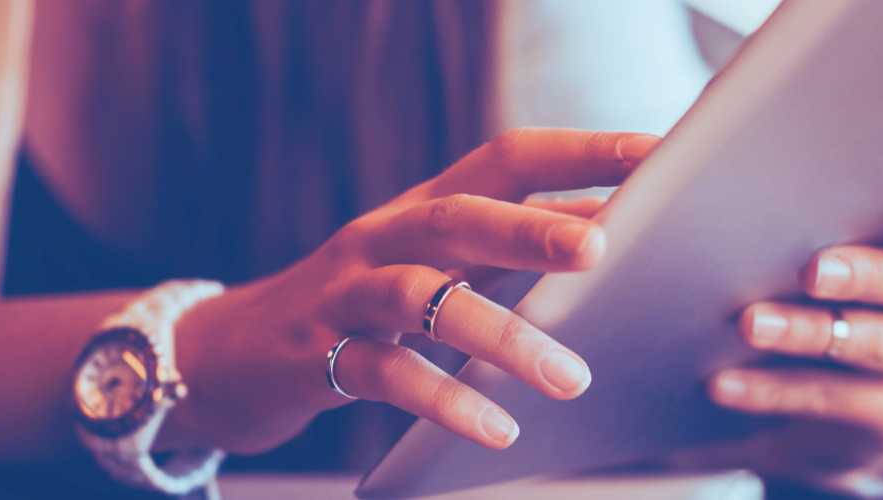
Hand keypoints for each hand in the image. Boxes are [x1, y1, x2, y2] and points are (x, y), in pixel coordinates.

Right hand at [158, 128, 659, 453]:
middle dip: (531, 227)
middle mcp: (385, 236)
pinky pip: (385, 374)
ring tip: (569, 376)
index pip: (507, 159)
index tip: (652, 154)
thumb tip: (611, 237)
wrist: (230, 354)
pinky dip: (443, 400)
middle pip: (457, 214)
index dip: (577, 152)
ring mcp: (345, 293)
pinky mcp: (317, 355)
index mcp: (426, 207)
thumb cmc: (359, 307)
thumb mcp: (432, 267)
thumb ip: (506, 252)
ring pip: (420, 297)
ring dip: (500, 334)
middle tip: (601, 247)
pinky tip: (496, 428)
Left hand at [685, 188, 882, 479]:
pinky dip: (774, 389)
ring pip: (880, 345)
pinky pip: (838, 402)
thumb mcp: (835, 216)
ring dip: (810, 332)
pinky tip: (725, 380)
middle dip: (867, 274)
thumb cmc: (838, 263)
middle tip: (811, 269)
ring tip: (751, 322)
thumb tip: (688, 122)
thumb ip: (801, 167)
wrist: (840, 377)